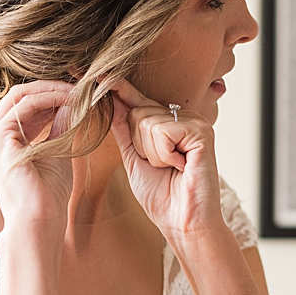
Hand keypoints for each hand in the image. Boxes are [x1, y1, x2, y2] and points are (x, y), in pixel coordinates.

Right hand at [0, 81, 73, 227]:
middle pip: (18, 96)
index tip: (75, 94)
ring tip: (77, 93)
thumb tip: (71, 104)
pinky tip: (70, 101)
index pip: (21, 106)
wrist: (38, 220)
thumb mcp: (55, 152)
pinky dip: (50, 99)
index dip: (48, 96)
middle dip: (50, 88)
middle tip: (77, 87)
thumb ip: (58, 128)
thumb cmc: (47, 196)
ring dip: (52, 91)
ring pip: (21, 96)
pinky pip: (25, 106)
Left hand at [109, 81, 226, 243]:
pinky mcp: (201, 132)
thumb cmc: (162, 195)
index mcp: (169, 121)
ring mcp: (195, 122)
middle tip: (161, 166)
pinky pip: (162, 131)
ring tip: (172, 168)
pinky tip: (181, 166)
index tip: (94, 71)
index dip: (116, 88)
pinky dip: (164, 155)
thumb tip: (107, 98)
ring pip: (147, 121)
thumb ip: (123, 128)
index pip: (136, 100)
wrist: (182, 223)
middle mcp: (184, 117)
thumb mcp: (133, 157)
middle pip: (137, 112)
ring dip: (151, 154)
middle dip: (139, 145)